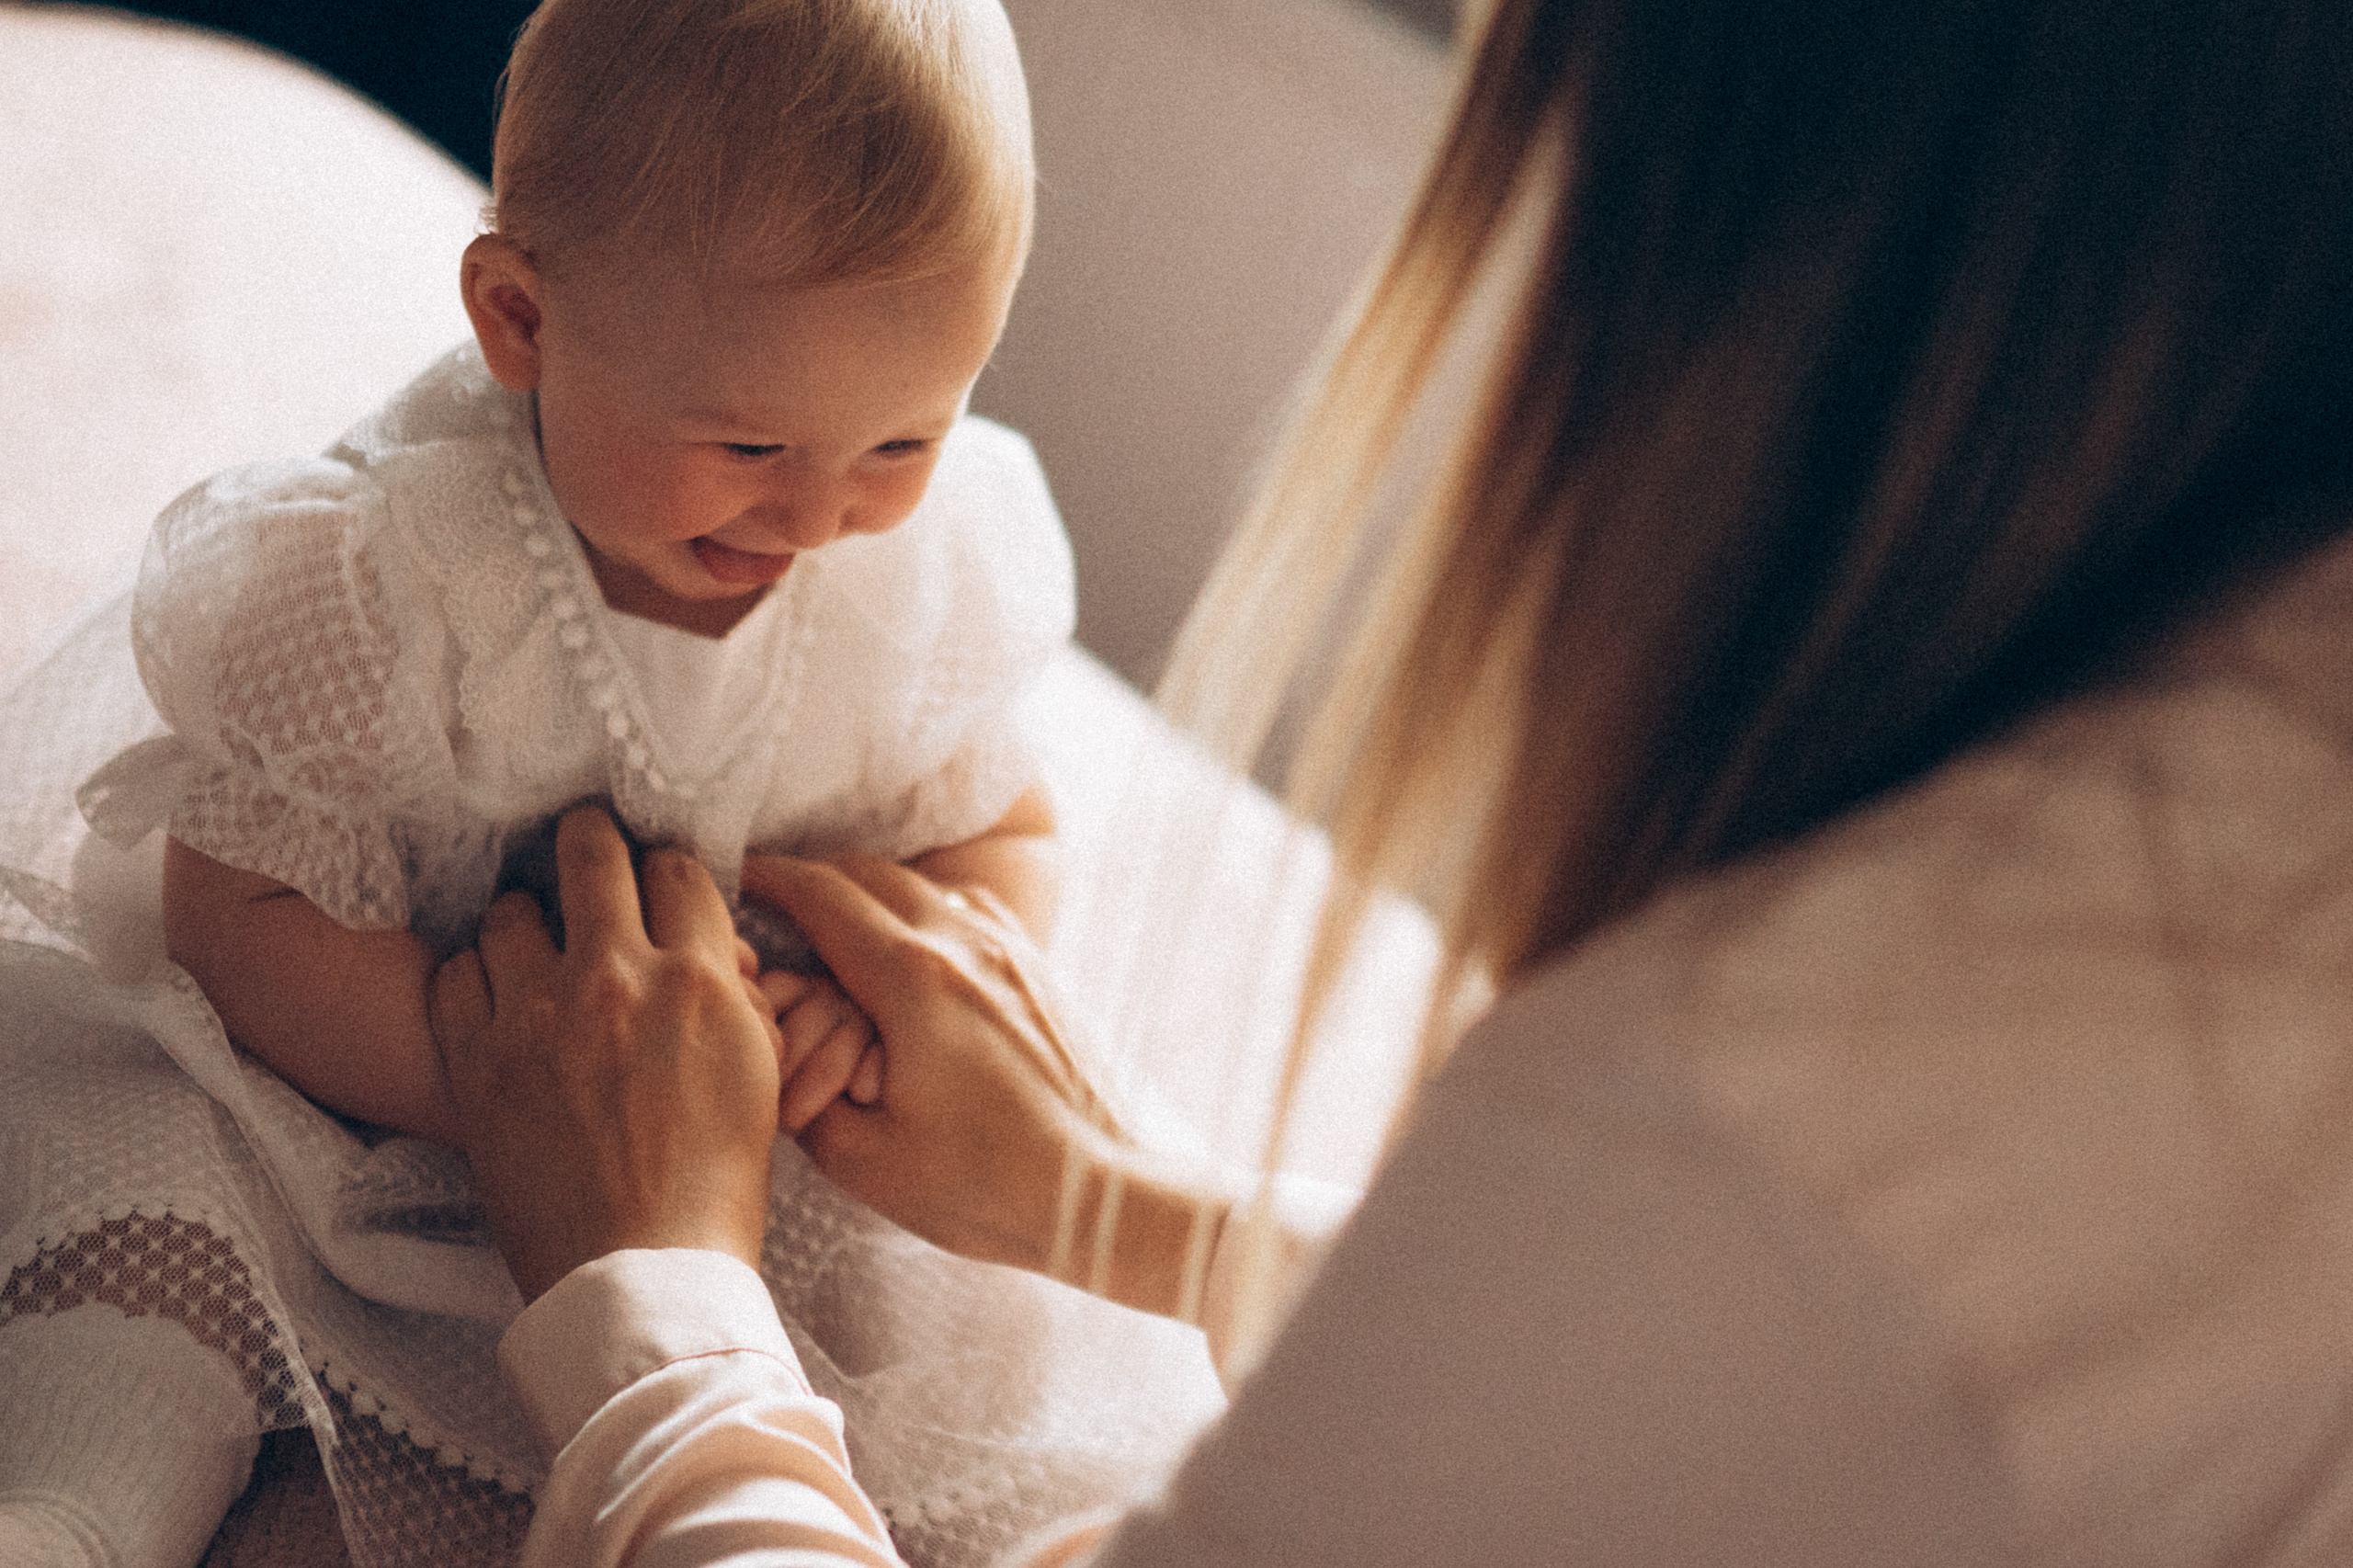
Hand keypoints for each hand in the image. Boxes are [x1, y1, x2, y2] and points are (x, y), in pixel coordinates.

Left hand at [430, 807, 783, 1302]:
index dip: (667, 866)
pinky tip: (493, 1000)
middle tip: (583, 841)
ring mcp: (535, 1016)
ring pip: (509, 912)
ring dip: (526, 924)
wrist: (641, 1272)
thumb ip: (734, 994)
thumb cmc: (713, 1185)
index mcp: (697, 982)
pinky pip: (453, 975)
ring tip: (534, 948)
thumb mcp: (757, 1072)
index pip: (678, 871)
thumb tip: (710, 948)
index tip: (653, 872)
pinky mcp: (474, 1062)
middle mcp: (614, 980)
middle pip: (590, 854)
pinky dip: (472, 978)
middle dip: (587, 837)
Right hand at [740, 854, 1123, 1276]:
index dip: (769, 879)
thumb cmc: (987, 1187)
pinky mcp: (1039, 971)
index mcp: (912, 981)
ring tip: (834, 923)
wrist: (1103, 1195)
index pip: (822, 898)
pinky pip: (969, 911)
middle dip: (813, 879)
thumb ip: (802, 1094)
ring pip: (923, 887)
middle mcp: (965, 944)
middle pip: (870, 875)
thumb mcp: (863, 1160)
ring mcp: (1011, 951)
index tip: (735, 877)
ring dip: (870, 892)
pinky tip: (910, 948)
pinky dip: (924, 911)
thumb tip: (781, 1049)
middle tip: (772, 899)